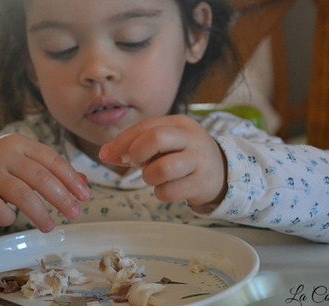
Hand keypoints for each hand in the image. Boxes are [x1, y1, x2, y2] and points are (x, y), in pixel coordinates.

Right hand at [0, 134, 90, 231]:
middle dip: (61, 198)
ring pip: (21, 194)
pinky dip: (7, 217)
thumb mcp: (26, 164)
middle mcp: (4, 154)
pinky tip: (12, 220)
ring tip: (50, 226)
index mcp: (21, 144)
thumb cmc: (2, 170)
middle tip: (74, 215)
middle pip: (40, 177)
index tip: (85, 196)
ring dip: (40, 213)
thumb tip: (84, 184)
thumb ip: (53, 172)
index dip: (71, 179)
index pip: (52, 160)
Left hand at [99, 115, 227, 205]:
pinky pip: (171, 191)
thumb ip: (137, 146)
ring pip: (163, 168)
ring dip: (149, 177)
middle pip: (155, 138)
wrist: (222, 172)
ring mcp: (199, 160)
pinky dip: (161, 193)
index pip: (145, 126)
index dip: (121, 141)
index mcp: (179, 124)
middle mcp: (191, 138)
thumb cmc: (185, 156)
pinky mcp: (202, 183)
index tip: (106, 155)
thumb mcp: (166, 144)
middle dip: (137, 153)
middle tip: (138, 164)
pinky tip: (167, 189)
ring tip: (155, 177)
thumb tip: (106, 154)